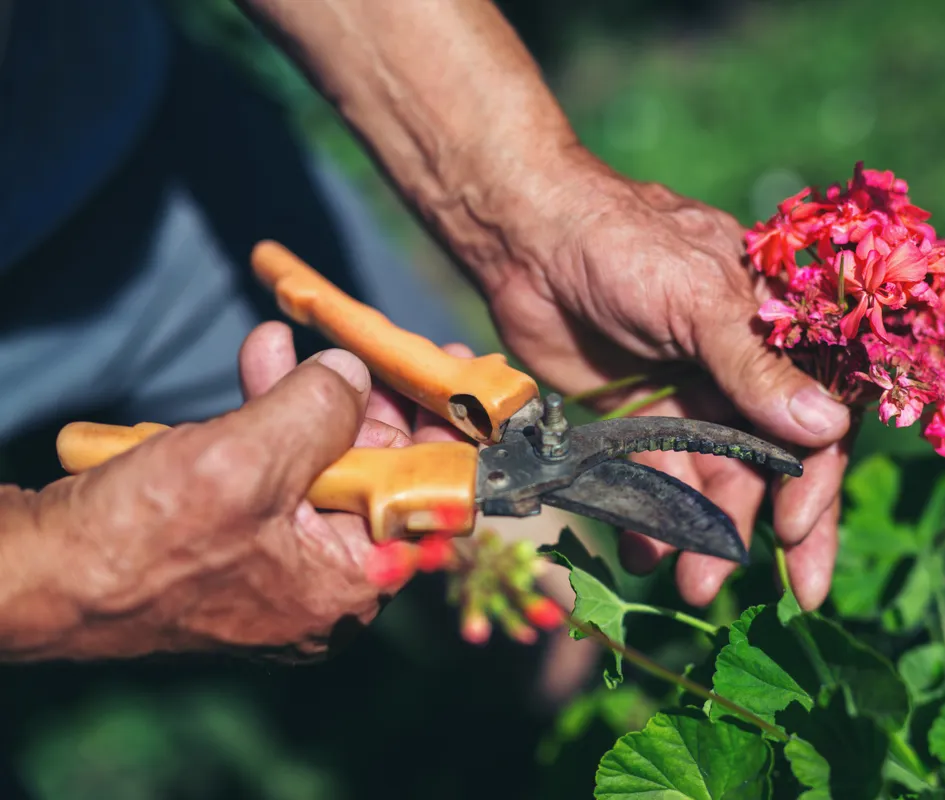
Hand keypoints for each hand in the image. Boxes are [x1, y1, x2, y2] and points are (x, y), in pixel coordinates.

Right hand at [32, 322, 460, 662]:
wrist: (41, 573)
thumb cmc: (140, 539)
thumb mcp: (249, 459)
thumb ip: (320, 410)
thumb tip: (352, 375)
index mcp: (347, 586)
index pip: (426, 503)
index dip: (445, 435)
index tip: (455, 383)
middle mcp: (322, 584)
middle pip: (374, 477)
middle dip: (365, 401)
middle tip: (377, 346)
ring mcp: (278, 564)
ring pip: (317, 466)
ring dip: (305, 397)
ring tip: (282, 342)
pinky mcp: (236, 541)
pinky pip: (270, 476)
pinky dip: (263, 421)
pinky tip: (257, 363)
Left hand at [487, 154, 853, 608]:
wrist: (528, 241)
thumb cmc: (623, 246)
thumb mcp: (697, 298)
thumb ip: (756, 367)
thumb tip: (828, 429)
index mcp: (778, 335)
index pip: (818, 418)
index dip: (816, 479)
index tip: (796, 532)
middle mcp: (744, 375)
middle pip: (776, 465)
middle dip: (778, 529)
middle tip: (790, 598)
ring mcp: (693, 401)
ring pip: (716, 483)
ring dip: (710, 535)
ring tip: (694, 584)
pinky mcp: (642, 422)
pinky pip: (658, 481)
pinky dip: (654, 521)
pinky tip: (643, 553)